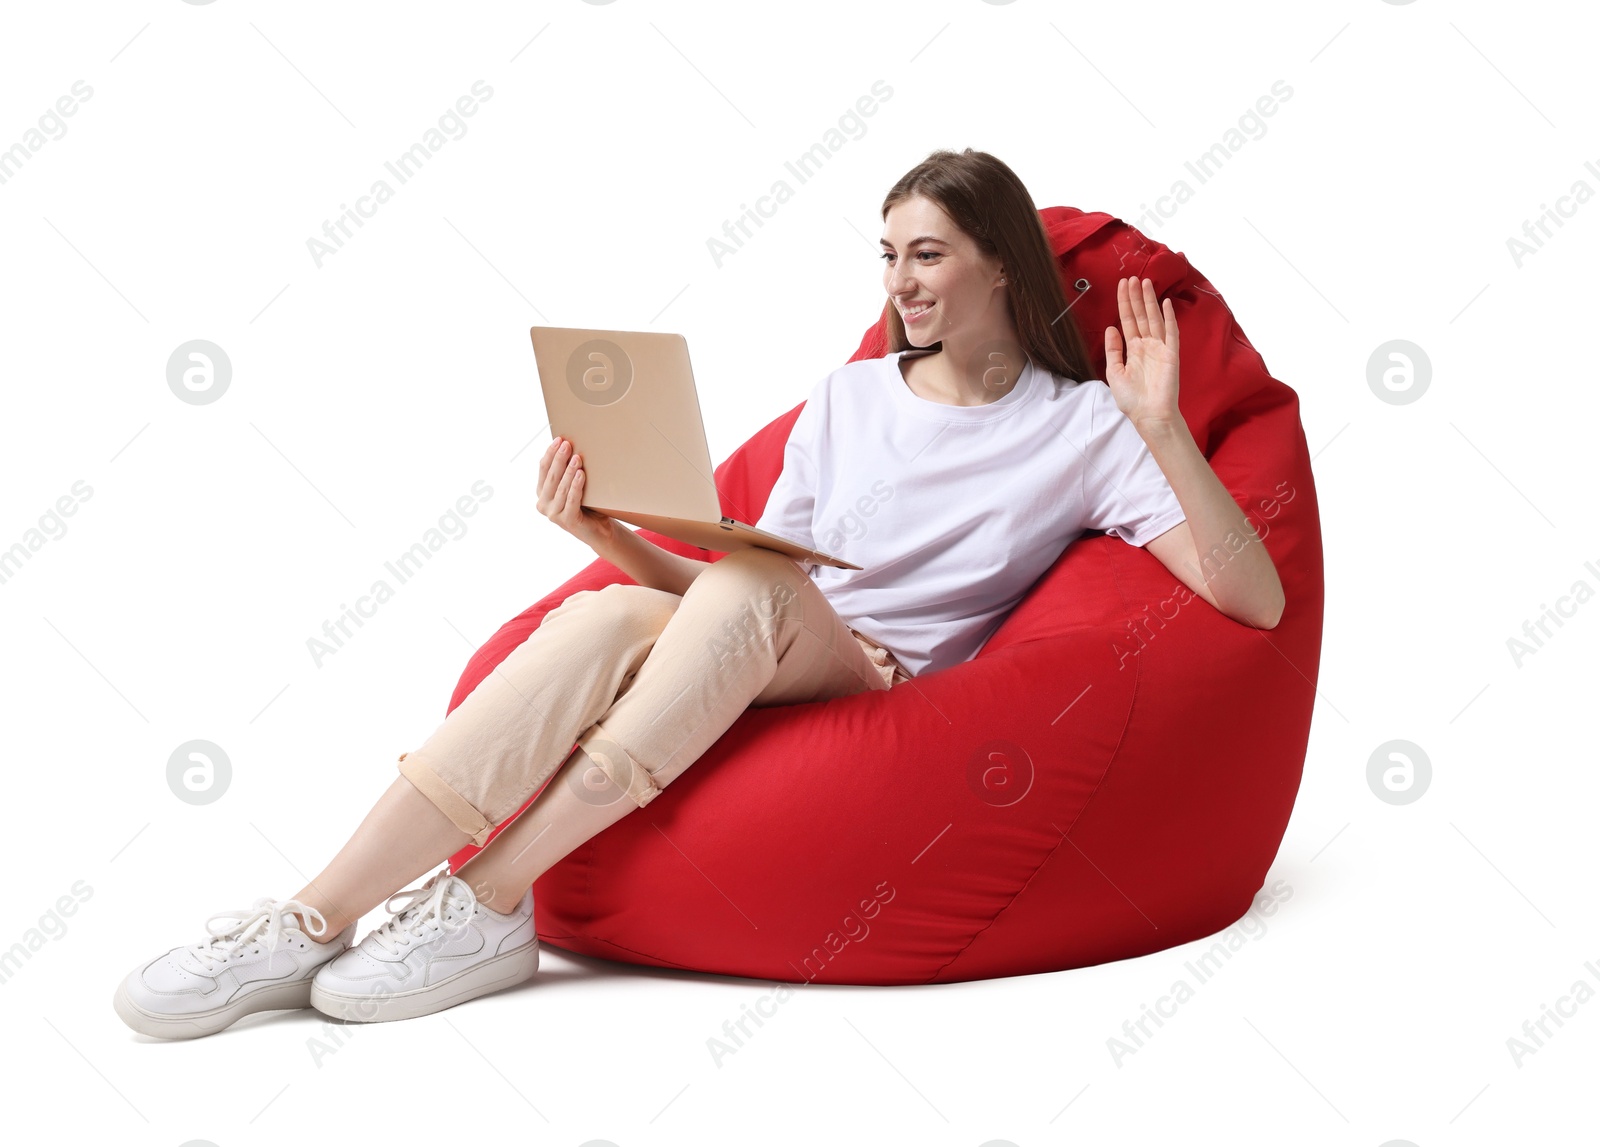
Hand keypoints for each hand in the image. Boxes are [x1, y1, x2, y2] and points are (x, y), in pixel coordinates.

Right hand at [536, 436, 616, 549]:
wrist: (598, 530)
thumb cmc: (586, 504)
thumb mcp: (573, 486)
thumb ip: (567, 472)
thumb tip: (571, 446)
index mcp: (542, 492)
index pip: (543, 469)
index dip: (550, 453)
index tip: (559, 439)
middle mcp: (543, 504)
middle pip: (551, 476)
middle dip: (559, 458)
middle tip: (567, 444)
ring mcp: (553, 514)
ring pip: (561, 488)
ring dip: (569, 471)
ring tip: (577, 458)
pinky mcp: (567, 520)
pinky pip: (572, 499)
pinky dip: (576, 486)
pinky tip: (582, 474)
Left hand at [1104, 276, 1181, 432]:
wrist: (1149, 416)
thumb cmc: (1132, 399)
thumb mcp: (1114, 372)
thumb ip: (1113, 350)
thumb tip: (1111, 328)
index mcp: (1133, 350)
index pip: (1128, 321)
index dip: (1125, 303)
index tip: (1122, 286)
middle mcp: (1147, 346)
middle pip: (1140, 316)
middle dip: (1136, 297)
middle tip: (1132, 278)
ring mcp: (1160, 349)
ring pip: (1154, 319)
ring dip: (1150, 301)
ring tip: (1145, 283)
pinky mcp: (1172, 355)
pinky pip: (1171, 333)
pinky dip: (1169, 318)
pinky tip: (1165, 303)